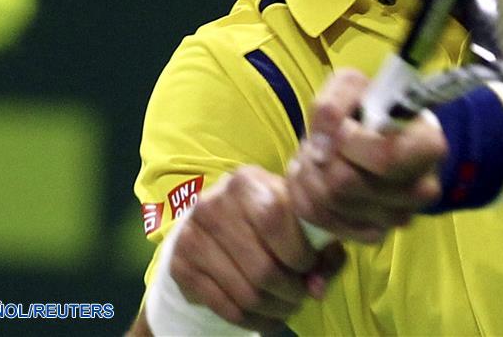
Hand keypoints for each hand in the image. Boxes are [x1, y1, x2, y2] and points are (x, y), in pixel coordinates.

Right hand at [169, 166, 345, 332]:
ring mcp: (192, 236)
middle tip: (302, 295)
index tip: (310, 266)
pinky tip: (268, 317)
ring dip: (276, 309)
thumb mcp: (296, 220)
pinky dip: (255, 321)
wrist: (215, 226)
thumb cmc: (268, 221)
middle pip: (262, 267)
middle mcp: (212, 204)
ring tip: (288, 306)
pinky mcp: (181, 266)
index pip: (274, 220)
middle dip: (292, 291)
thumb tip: (317, 288)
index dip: (299, 253)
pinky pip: (227, 309)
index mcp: (246, 182)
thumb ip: (321, 248)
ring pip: (246, 294)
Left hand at [288, 68, 446, 242]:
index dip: (349, 143)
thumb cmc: (365, 110)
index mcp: (428, 146)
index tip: (340, 127)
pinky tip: (312, 177)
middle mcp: (422, 188)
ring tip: (313, 155)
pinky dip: (305, 195)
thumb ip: (335, 102)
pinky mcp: (374, 234)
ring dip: (308, 173)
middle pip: (347, 183)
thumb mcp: (351, 87)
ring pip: (330, 202)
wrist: (365, 140)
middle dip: (320, 157)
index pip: (385, 158)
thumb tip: (326, 136)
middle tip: (317, 141)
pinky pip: (323, 221)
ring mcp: (398, 216)